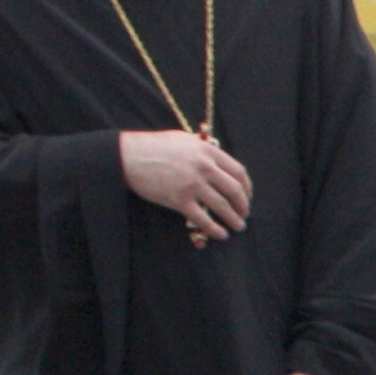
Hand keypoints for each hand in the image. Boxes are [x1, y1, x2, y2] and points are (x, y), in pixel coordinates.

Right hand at [122, 128, 250, 243]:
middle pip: (235, 190)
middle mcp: (204, 168)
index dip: (247, 187)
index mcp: (207, 151)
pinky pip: (203, 219)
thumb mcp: (184, 140)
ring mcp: (192, 184)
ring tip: (238, 226)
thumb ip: (203, 150)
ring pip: (223, 207)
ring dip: (234, 219)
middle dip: (243, 205)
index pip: (238, 171)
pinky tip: (221, 234)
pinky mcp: (179, 200)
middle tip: (244, 213)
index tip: (247, 195)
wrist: (127, 155)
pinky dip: (215, 229)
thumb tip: (218, 161)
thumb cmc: (153, 146)